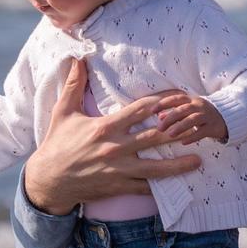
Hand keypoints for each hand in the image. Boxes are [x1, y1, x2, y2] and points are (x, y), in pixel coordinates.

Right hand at [20, 57, 200, 213]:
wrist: (48, 180)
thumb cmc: (57, 143)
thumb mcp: (63, 111)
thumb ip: (74, 85)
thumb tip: (78, 59)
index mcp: (105, 127)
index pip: (139, 111)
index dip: (161, 103)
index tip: (178, 98)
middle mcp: (115, 148)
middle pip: (154, 138)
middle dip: (177, 130)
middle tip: (197, 124)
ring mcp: (118, 170)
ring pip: (155, 168)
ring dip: (178, 164)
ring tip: (198, 159)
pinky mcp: (117, 187)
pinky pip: (144, 188)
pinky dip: (161, 187)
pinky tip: (178, 184)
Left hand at [123, 89, 226, 145]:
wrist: (228, 117)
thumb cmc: (202, 114)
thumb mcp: (189, 111)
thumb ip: (174, 112)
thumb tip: (158, 117)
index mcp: (192, 100)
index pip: (176, 98)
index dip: (164, 103)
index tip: (152, 110)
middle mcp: (199, 106)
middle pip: (183, 109)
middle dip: (170, 118)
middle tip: (159, 128)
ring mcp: (207, 116)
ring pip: (193, 119)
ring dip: (180, 126)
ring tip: (170, 134)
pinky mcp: (214, 127)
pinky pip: (202, 132)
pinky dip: (193, 137)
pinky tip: (184, 142)